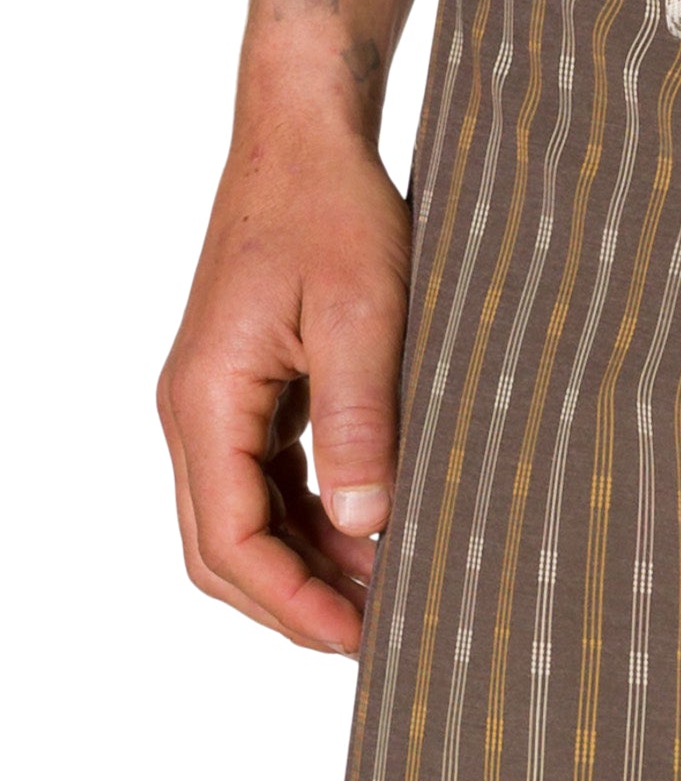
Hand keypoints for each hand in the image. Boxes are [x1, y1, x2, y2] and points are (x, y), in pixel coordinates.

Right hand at [159, 100, 409, 654]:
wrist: (305, 140)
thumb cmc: (335, 211)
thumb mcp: (367, 315)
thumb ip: (362, 422)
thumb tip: (366, 523)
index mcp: (207, 398)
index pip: (229, 539)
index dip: (293, 603)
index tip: (359, 639)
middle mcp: (194, 411)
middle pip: (221, 550)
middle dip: (292, 605)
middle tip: (376, 641)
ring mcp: (215, 406)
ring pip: (240, 525)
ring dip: (304, 571)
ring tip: (387, 600)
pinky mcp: (246, 397)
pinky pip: (263, 487)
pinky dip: (312, 526)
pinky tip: (375, 540)